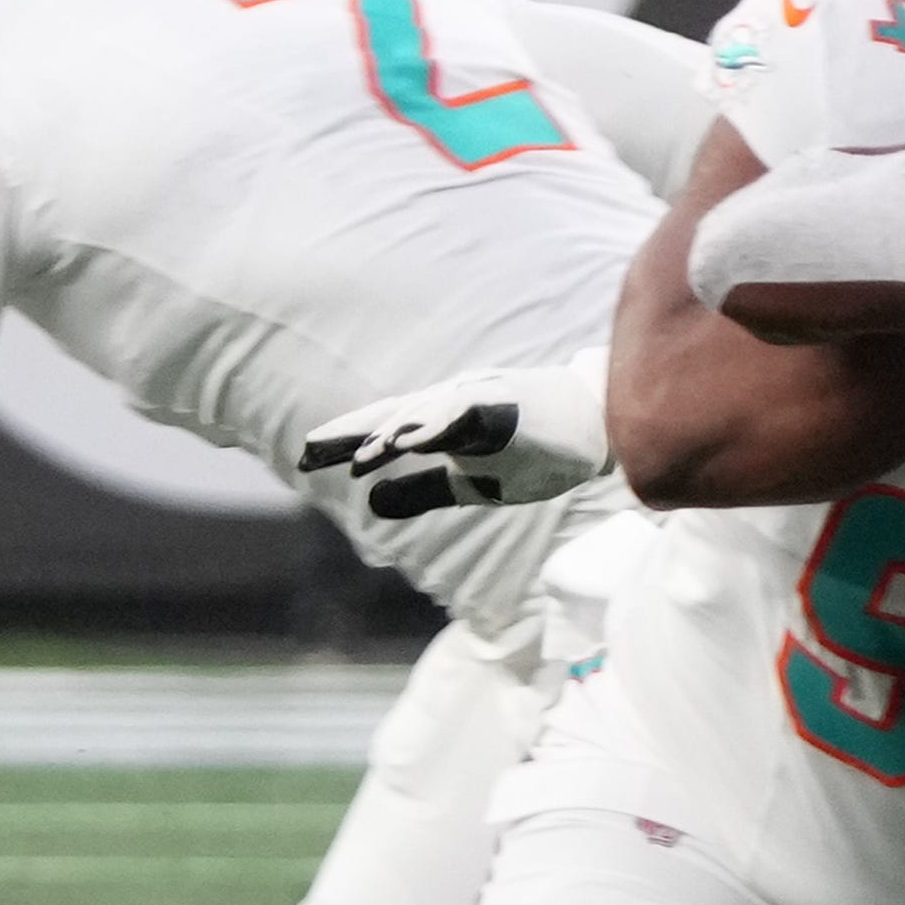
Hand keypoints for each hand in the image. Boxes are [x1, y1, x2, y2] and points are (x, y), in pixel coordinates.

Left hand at [300, 354, 610, 518]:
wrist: (601, 428)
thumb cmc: (540, 450)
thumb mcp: (472, 483)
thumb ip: (423, 491)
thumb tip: (372, 504)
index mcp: (441, 423)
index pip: (384, 429)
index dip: (344, 440)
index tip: (303, 457)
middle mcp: (453, 405)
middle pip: (393, 415)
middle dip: (351, 433)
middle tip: (307, 451)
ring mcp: (482, 401)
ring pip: (426, 413)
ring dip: (393, 433)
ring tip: (361, 457)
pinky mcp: (511, 405)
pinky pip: (469, 414)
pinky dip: (439, 426)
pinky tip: (413, 440)